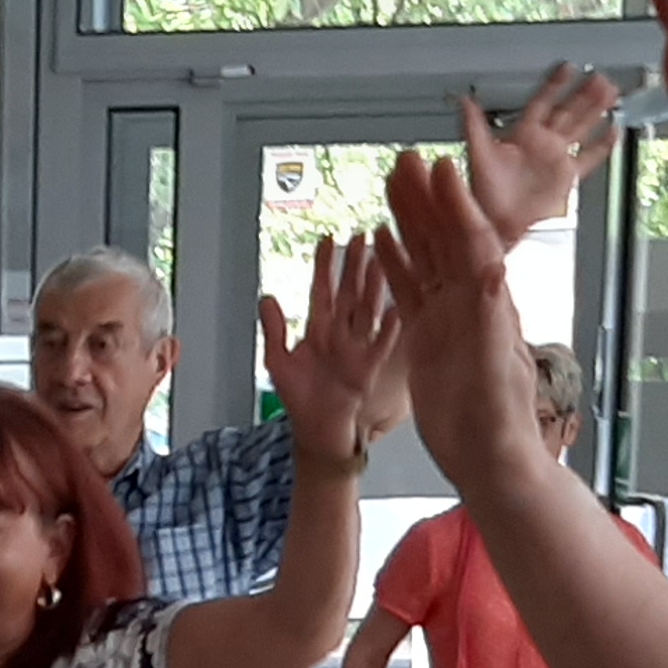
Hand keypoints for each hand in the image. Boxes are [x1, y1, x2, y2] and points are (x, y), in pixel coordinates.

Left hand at [260, 231, 403, 465]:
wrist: (318, 432)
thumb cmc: (300, 400)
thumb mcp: (278, 362)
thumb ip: (274, 330)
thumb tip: (266, 297)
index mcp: (317, 329)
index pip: (321, 289)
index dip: (324, 265)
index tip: (328, 240)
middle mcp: (340, 333)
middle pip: (349, 291)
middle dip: (355, 265)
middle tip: (362, 235)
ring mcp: (358, 346)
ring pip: (368, 308)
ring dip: (375, 283)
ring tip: (383, 256)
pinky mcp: (371, 365)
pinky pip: (383, 339)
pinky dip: (392, 321)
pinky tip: (401, 300)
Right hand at [375, 153, 562, 507]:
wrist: (487, 458)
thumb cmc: (497, 423)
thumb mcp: (494, 374)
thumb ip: (491, 322)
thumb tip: (491, 272)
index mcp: (486, 305)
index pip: (471, 243)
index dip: (455, 206)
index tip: (440, 170)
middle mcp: (468, 303)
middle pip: (445, 238)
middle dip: (427, 198)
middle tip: (407, 159)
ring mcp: (447, 317)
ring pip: (425, 256)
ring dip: (410, 218)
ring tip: (391, 182)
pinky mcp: (428, 336)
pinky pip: (409, 289)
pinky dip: (395, 261)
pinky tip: (380, 238)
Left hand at [462, 63, 622, 239]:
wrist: (498, 221)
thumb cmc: (485, 191)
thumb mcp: (479, 153)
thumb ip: (474, 126)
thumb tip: (464, 101)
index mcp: (523, 133)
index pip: (542, 101)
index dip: (555, 85)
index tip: (567, 68)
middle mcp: (542, 142)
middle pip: (568, 111)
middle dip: (584, 94)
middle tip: (601, 78)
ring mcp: (556, 158)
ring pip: (581, 128)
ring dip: (596, 111)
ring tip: (612, 93)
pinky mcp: (566, 176)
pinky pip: (588, 158)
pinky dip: (602, 146)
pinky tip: (613, 131)